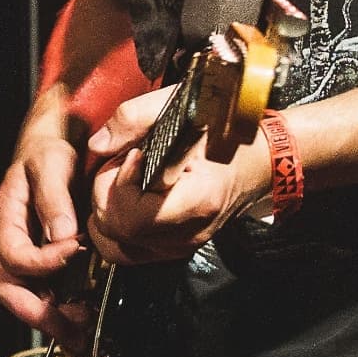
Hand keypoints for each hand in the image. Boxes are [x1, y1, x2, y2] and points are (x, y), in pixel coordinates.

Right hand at [0, 118, 87, 342]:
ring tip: (82, 335)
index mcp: (6, 220)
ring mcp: (29, 254)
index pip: (15, 256)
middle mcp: (13, 243)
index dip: (44, 262)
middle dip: (39, 315)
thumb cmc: (48, 151)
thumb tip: (62, 236)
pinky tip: (86, 319)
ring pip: (30, 298)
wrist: (55, 145)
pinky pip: (49, 292)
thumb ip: (54, 199)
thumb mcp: (51, 165)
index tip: (75, 252)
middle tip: (71, 330)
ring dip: (55, 320)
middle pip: (11, 290)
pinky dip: (66, 310)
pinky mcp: (48, 261)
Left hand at [83, 87, 270, 270]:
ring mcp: (181, 246)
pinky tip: (130, 198)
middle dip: (107, 192)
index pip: (130, 217)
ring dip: (109, 210)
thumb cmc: (224, 131)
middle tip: (127, 162)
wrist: (259, 158)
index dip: (118, 183)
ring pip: (114, 244)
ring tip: (127, 181)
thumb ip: (134, 119)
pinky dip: (118, 225)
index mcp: (196, 201)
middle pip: (115, 230)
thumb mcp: (182, 108)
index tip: (134, 155)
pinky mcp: (174, 248)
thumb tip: (98, 145)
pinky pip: (127, 248)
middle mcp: (188, 233)